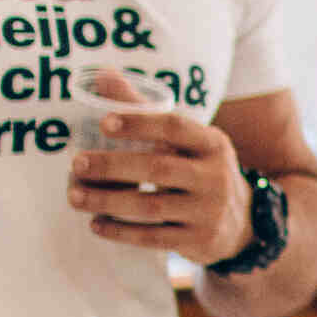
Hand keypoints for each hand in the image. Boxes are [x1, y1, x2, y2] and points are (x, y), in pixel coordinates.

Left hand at [67, 113, 254, 265]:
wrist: (241, 223)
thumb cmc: (200, 170)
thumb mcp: (186, 140)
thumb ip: (145, 109)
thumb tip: (101, 74)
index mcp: (213, 144)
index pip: (175, 127)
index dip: (139, 123)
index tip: (103, 123)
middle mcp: (216, 176)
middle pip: (158, 168)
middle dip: (112, 166)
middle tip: (76, 163)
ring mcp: (208, 212)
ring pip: (150, 207)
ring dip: (107, 201)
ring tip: (75, 196)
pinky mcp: (198, 242)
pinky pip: (152, 238)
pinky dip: (120, 232)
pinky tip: (96, 224)